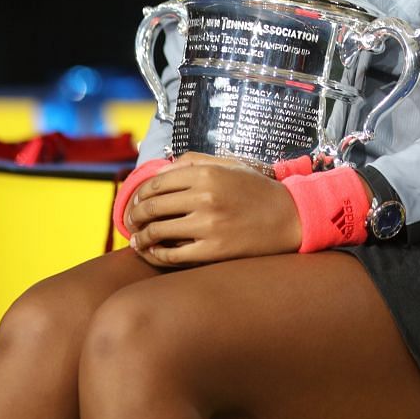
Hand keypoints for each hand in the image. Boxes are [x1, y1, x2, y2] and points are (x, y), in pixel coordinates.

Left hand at [125, 152, 303, 267]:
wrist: (289, 217)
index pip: (155, 184)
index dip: (138, 195)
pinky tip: (153, 254)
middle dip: (134, 217)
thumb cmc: (256, 190)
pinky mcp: (214, 251)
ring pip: (157, 232)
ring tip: (137, 241)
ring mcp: (208, 225)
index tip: (134, 203)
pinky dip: (156, 255)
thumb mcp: (229, 165)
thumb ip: (193, 162)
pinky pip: (172, 255)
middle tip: (130, 223)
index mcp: (206, 173)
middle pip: (151, 207)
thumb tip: (158, 171)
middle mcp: (205, 197)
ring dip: (140, 238)